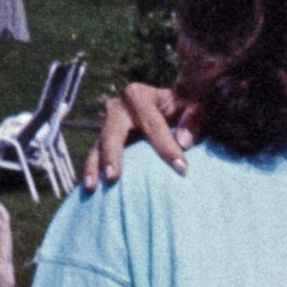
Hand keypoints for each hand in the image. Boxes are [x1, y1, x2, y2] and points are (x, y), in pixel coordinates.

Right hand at [82, 82, 196, 189]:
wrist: (167, 108)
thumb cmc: (183, 109)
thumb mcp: (194, 107)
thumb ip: (193, 119)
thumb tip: (184, 142)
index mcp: (139, 95)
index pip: (153, 124)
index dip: (167, 146)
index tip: (181, 169)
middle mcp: (118, 107)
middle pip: (113, 132)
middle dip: (113, 155)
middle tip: (112, 178)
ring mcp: (108, 124)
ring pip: (99, 146)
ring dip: (95, 167)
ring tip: (92, 188)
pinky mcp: (105, 139)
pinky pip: (96, 156)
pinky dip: (93, 172)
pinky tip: (92, 190)